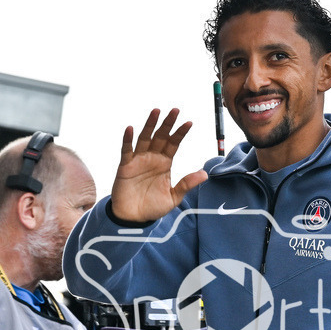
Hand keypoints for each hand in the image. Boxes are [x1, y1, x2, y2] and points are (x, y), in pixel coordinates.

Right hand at [110, 108, 207, 222]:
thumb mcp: (173, 197)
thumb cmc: (153, 207)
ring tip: (156, 111)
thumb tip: (204, 174)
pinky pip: (126, 150)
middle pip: (161, 136)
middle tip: (175, 110)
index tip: (189, 123)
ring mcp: (138, 160)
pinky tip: (130, 129)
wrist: (134, 219)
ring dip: (150, 125)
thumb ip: (187, 184)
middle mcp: (152, 158)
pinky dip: (128, 139)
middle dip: (168, 123)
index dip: (180, 133)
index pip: (174, 144)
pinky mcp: (125, 166)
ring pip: (145, 138)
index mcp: (165, 163)